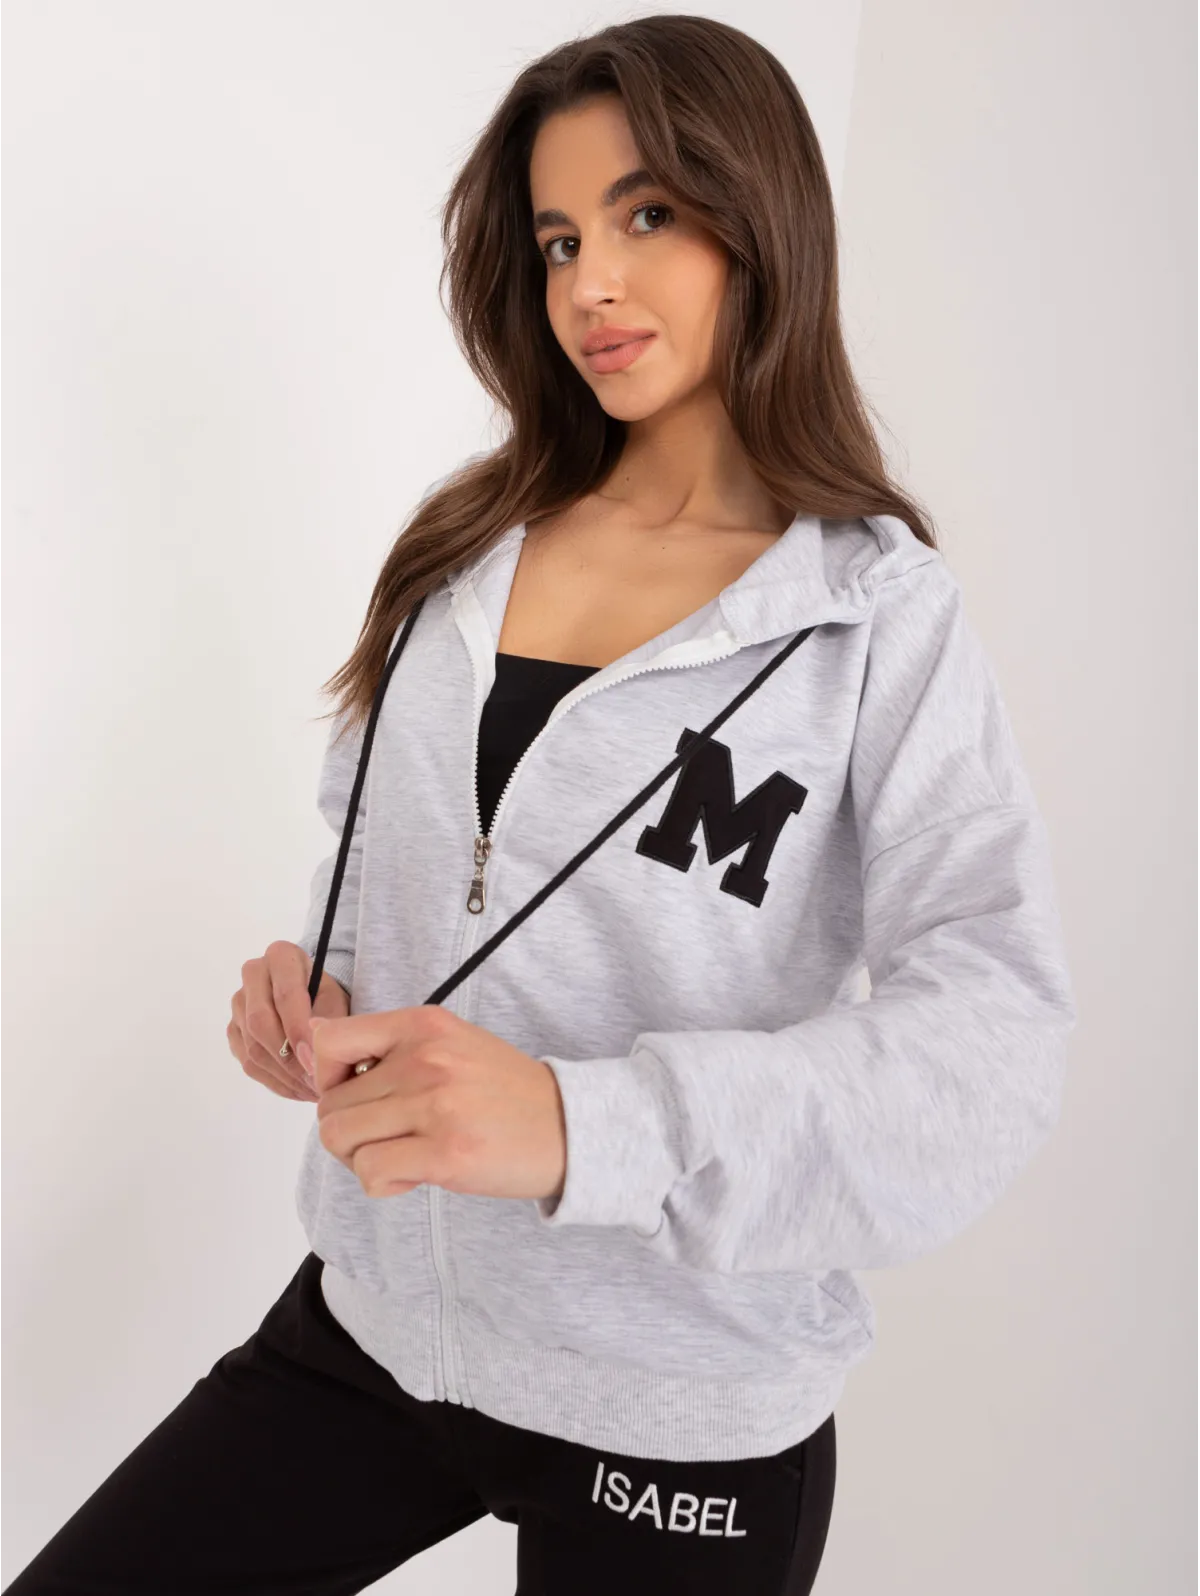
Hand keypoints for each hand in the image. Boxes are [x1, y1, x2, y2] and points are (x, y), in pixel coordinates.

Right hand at [228, 942, 349, 1101]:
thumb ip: (328, 1022)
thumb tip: (311, 1057)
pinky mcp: (234, 1031)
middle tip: (314, 1081)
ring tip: (312, 1091)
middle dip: (289, 1059)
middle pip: (260, 1022)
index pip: (285, 994)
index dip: (299, 1030)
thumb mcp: (337, 1000)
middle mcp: (252, 975)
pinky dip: (275, 1082)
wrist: (312, 997)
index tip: (315, 1060)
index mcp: (281, 956)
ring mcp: (238, 1004)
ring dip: (284, 1076)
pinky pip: (248, 1062)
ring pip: (253, 1047)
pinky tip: (298, 1089)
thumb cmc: (327, 995)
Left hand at [309, 1005, 566, 1203]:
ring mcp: (435, 1106)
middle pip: (330, 1105)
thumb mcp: (452, 1044)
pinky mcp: (445, 1154)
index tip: (355, 1095)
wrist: (568, 1127)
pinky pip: (371, 1172)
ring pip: (341, 1139)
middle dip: (350, 1132)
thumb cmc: (504, 1091)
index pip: (330, 1040)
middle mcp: (425, 1059)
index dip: (326, 1077)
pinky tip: (414, 1176)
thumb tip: (319, 1050)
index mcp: (423, 1025)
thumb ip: (392, 1046)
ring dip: (361, 1159)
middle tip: (387, 1140)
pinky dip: (383, 1183)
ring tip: (400, 1157)